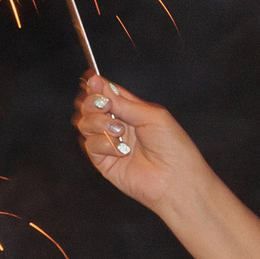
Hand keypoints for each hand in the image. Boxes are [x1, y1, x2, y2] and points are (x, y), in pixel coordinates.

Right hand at [74, 75, 197, 213]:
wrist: (174, 178)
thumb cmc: (172, 146)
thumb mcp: (151, 116)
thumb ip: (123, 103)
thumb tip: (99, 85)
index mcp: (132, 110)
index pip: (108, 93)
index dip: (97, 86)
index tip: (91, 79)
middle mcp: (117, 125)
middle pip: (91, 107)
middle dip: (93, 104)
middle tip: (105, 108)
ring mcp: (108, 142)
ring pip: (85, 124)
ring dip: (99, 124)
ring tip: (119, 133)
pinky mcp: (101, 161)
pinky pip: (90, 145)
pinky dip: (103, 144)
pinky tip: (121, 151)